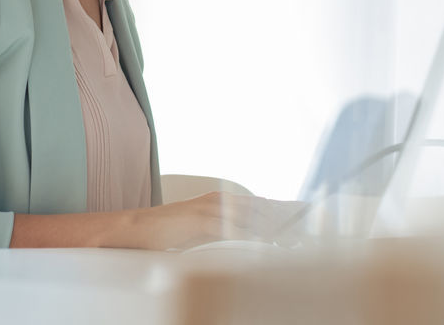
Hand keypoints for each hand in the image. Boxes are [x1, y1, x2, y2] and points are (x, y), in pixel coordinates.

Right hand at [127, 192, 303, 250]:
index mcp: (224, 203)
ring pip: (251, 216)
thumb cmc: (170, 233)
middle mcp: (221, 201)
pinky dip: (250, 234)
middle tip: (306, 233)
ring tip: (293, 239)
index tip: (305, 221)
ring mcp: (211, 209)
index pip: (262, 206)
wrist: (136, 229)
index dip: (284, 213)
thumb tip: (254, 238)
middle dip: (285, 221)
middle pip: (262, 209)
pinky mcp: (201, 220)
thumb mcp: (206, 232)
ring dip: (274, 227)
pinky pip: (231, 227)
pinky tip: (263, 242)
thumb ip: (229, 232)